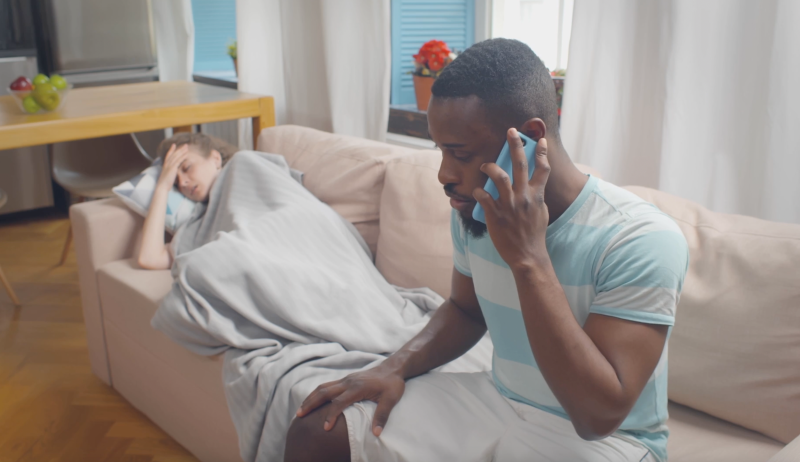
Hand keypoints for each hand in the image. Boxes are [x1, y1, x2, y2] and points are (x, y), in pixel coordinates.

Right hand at [157, 144, 188, 189]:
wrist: (162, 186)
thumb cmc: (165, 183)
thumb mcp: (168, 175)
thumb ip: (170, 172)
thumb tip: (174, 171)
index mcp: (165, 165)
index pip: (168, 155)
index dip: (171, 149)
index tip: (174, 144)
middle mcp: (167, 164)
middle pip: (174, 154)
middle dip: (180, 149)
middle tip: (185, 145)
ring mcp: (169, 165)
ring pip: (176, 156)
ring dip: (182, 151)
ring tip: (187, 147)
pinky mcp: (172, 168)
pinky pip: (178, 161)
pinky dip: (182, 157)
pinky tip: (186, 154)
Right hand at [297, 363, 405, 436]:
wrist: (393, 368)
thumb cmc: (392, 384)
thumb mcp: (391, 400)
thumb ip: (382, 416)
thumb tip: (376, 433)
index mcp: (358, 387)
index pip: (339, 402)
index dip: (331, 415)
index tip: (325, 428)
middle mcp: (348, 382)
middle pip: (324, 392)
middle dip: (311, 403)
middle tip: (299, 416)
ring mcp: (346, 379)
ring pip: (323, 387)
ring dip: (311, 397)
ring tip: (301, 409)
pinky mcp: (346, 379)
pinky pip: (328, 385)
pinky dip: (317, 393)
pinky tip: (313, 401)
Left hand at [473, 128, 550, 270]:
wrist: (527, 255)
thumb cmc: (534, 235)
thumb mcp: (542, 213)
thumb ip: (537, 198)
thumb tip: (533, 187)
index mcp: (536, 195)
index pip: (542, 169)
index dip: (541, 153)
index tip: (540, 140)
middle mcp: (523, 196)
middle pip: (520, 164)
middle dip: (516, 144)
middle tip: (511, 131)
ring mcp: (509, 204)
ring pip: (499, 176)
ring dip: (490, 166)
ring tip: (485, 164)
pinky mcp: (496, 214)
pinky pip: (483, 196)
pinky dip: (478, 191)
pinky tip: (476, 191)